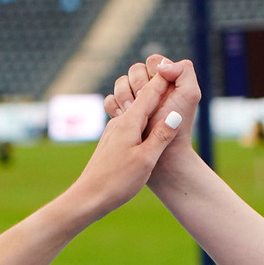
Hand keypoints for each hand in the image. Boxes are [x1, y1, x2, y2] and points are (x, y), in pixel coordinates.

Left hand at [65, 55, 194, 216]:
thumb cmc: (118, 181)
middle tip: (171, 74)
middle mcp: (120, 122)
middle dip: (156, 87)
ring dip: (148, 103)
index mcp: (129, 123)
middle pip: (140, 98)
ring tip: (161, 96)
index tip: (174, 67)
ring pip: (134, 111)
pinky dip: (140, 118)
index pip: (149, 94)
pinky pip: (129, 123)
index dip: (163, 80)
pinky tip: (144, 124)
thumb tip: (175, 114)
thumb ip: (161, 136)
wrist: (88, 197)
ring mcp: (113, 132)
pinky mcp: (111, 142)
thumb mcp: (146, 159)